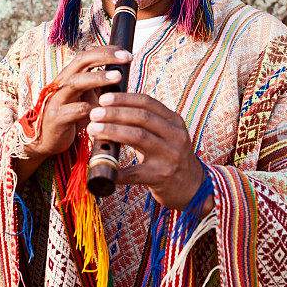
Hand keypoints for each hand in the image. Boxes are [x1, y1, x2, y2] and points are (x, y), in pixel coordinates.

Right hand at [16, 46, 131, 185]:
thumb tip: (122, 72)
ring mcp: (58, 99)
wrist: (47, 140)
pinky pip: (76, 110)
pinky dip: (92, 109)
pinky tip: (105, 111)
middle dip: (105, 56)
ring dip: (98, 78)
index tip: (127, 53)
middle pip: (82, 61)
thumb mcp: (86, 96)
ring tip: (117, 77)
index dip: (107, 51)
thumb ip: (100, 85)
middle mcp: (62, 83)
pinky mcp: (57, 117)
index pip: (88, 55)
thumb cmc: (70, 116)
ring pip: (77, 82)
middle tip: (126, 58)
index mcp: (70, 76)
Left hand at [87, 92, 210, 210]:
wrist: (192, 187)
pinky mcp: (162, 177)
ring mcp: (170, 156)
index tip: (104, 98)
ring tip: (94, 129)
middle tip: (94, 113)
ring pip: (138, 137)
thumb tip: (109, 110)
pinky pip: (134, 172)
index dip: (124, 98)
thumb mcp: (165, 135)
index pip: (148, 103)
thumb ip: (145, 123)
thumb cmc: (170, 157)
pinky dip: (116, 168)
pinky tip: (100, 164)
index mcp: (175, 122)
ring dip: (112, 131)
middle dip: (115, 113)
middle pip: (142, 117)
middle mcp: (176, 136)